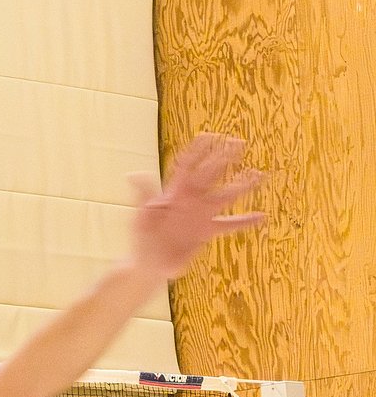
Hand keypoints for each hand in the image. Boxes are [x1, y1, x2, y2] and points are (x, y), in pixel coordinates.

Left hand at [128, 133, 264, 279]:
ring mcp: (200, 215)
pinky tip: (262, 217)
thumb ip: (142, 195)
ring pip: (225, 195)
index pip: (187, 166)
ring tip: (258, 175)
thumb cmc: (141, 237)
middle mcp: (190, 200)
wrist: (148, 263)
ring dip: (242, 186)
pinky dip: (245, 221)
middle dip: (224, 158)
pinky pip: (229, 224)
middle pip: (211, 174)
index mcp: (173, 193)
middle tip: (240, 142)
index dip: (197, 150)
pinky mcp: (206, 231)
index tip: (210, 134)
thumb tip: (133, 173)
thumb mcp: (140, 215)